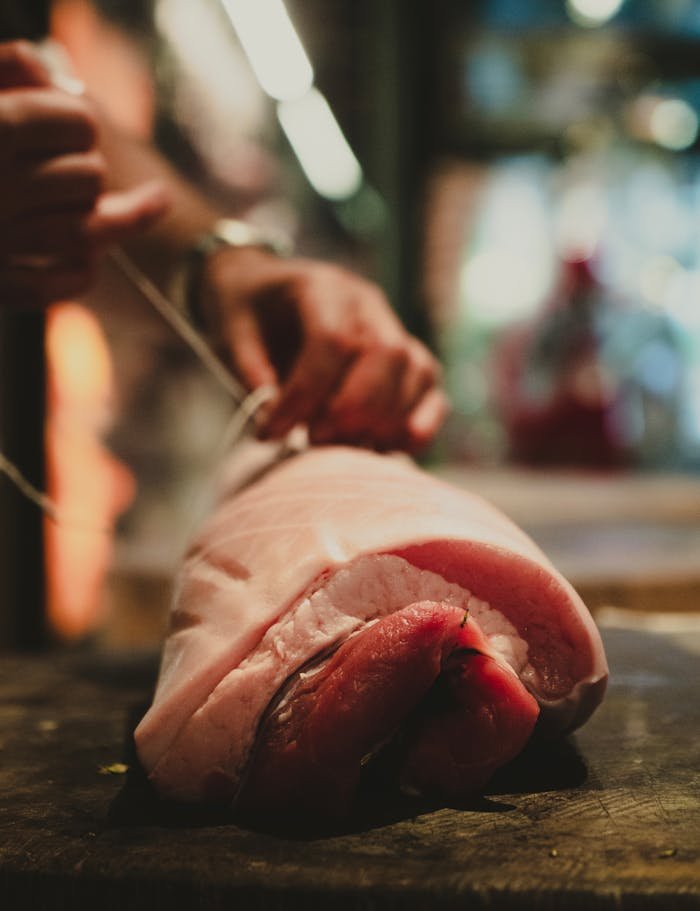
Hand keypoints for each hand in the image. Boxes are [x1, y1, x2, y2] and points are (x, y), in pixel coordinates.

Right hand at [0, 41, 167, 306]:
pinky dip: (82, 270)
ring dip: (97, 221)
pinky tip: (80, 258)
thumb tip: (41, 69)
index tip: (65, 127)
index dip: (79, 124)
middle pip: (90, 178)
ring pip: (87, 232)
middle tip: (63, 171)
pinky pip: (68, 280)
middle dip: (85, 172)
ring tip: (105, 211)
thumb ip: (2, 73)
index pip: (80, 124)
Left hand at [199, 246, 448, 452]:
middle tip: (316, 441)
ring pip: (417, 371)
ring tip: (344, 448)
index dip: (305, 393)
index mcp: (322, 286)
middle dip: (354, 408)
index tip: (272, 432)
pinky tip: (386, 449)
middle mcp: (368, 303)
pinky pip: (431, 389)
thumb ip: (252, 375)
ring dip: (385, 420)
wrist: (263, 290)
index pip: (332, 340)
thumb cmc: (247, 312)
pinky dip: (418, 424)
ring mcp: (393, 327)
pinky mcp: (406, 357)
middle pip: (387, 354)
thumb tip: (277, 424)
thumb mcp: (232, 335)